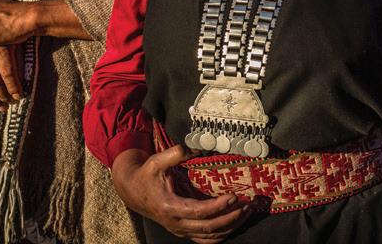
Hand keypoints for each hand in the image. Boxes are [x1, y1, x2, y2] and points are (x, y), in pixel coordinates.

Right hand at [110, 146, 249, 242]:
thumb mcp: (157, 161)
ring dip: (231, 226)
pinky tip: (235, 224)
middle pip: (209, 227)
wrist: (133, 191)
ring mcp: (180, 230)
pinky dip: (222, 234)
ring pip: (210, 237)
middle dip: (231, 217)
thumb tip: (193, 147)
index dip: (218, 206)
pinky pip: (206, 240)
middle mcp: (176, 223)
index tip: (233, 196)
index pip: (199, 211)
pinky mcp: (184, 231)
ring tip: (247, 212)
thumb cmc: (147, 175)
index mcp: (170, 207)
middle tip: (248, 205)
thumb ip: (174, 154)